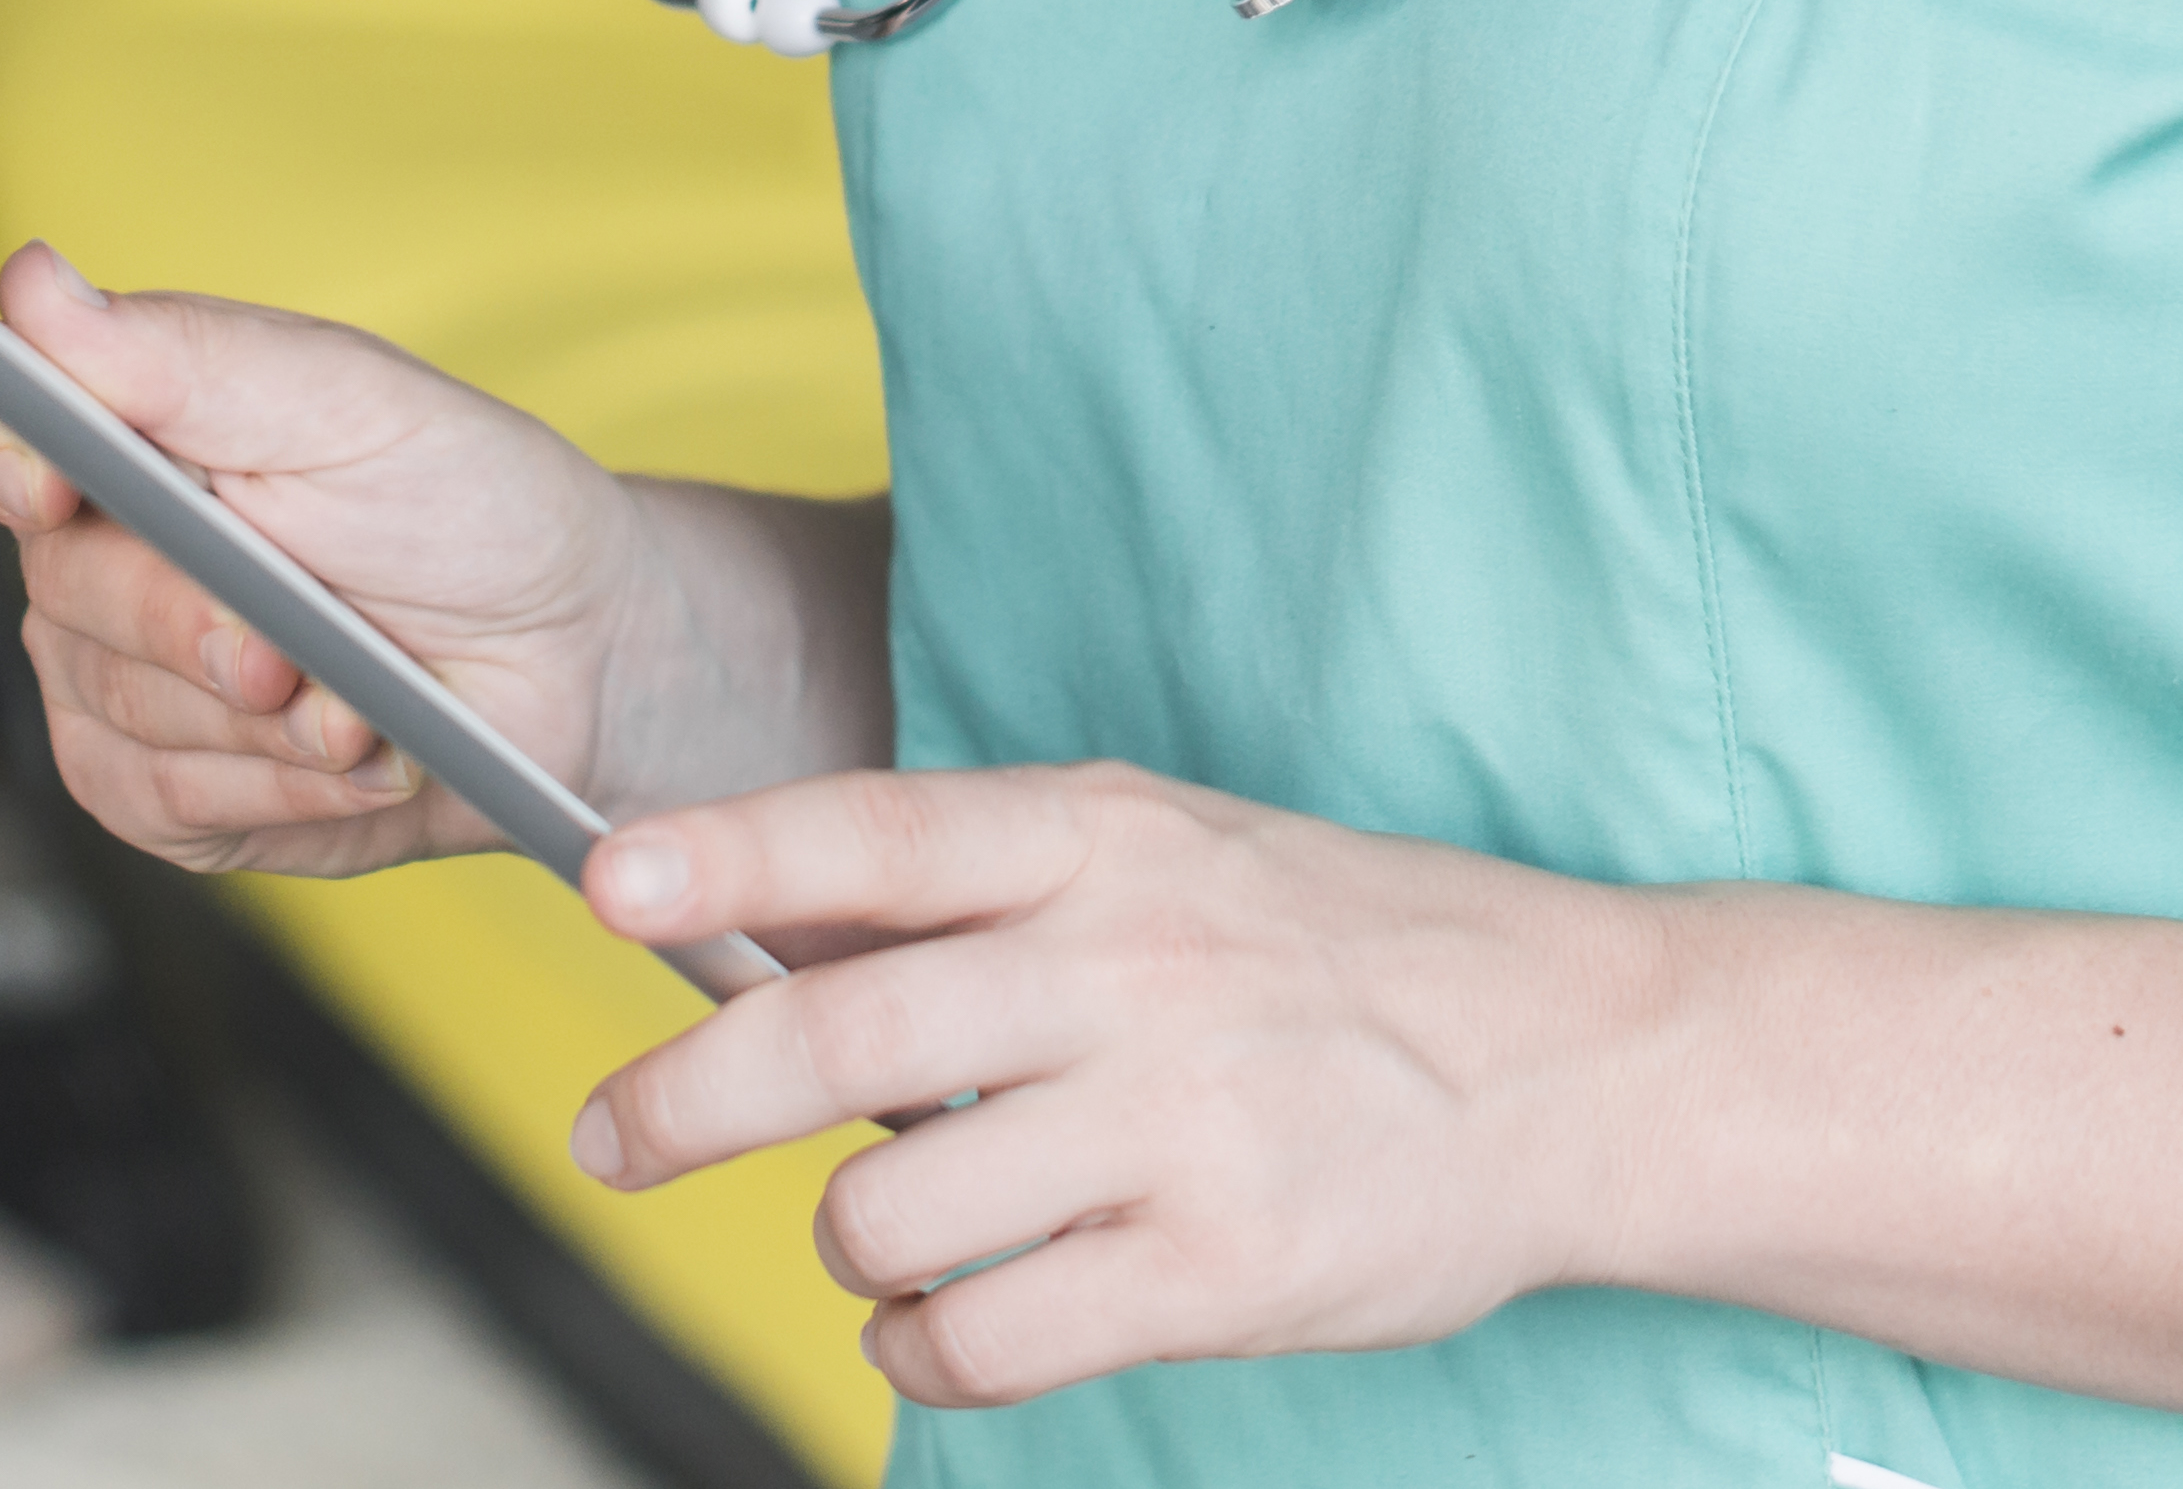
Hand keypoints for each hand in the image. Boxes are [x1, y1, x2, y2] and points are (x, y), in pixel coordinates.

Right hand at [0, 248, 649, 879]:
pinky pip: (151, 804)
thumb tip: (33, 288)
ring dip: (256, 722)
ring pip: (110, 705)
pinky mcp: (153, 788)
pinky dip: (266, 792)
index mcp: (123, 426)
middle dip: (196, 625)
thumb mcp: (351, 403)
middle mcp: (94, 546)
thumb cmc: (470, 504)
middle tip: (302, 641)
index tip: (48, 484)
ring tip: (361, 698)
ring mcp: (111, 671)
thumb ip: (184, 355)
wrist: (568, 660)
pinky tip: (339, 760)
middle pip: (60, 588)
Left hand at [562, 764, 1670, 1414]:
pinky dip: (923, 1348)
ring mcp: (1181, 1122)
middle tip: (613, 1142)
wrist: (1578, 1057)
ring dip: (845, 1243)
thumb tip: (749, 913)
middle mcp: (1134, 964)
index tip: (604, 883)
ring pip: (896, 1212)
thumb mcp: (1164, 849)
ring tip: (881, 1239)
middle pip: (843, 1037)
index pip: (875, 834)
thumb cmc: (1336, 949)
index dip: (727, 855)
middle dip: (685, 1102)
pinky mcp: (1222, 1269)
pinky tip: (941, 1322)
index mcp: (1105, 837)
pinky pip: (992, 1339)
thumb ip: (975, 887)